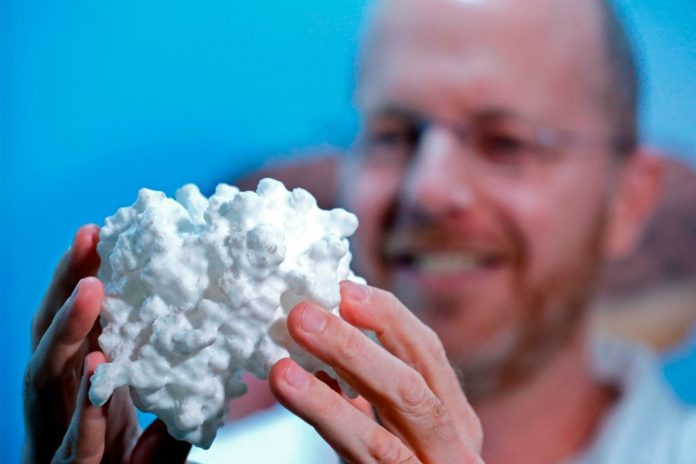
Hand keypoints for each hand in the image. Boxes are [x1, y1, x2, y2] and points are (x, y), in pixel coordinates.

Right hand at [23, 225, 190, 462]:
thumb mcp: (153, 424)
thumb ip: (174, 400)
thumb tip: (213, 367)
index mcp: (76, 382)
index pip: (78, 322)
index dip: (84, 276)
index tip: (103, 232)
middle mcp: (57, 400)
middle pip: (53, 333)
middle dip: (67, 283)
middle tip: (90, 236)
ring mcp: (53, 434)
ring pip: (47, 375)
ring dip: (68, 330)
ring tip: (92, 289)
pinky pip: (71, 439)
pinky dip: (84, 407)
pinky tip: (98, 371)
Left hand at [269, 281, 483, 462]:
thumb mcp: (401, 428)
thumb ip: (371, 390)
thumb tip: (319, 339)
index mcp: (452, 413)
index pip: (426, 350)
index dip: (385, 315)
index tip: (342, 286)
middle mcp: (454, 440)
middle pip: (413, 379)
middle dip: (358, 340)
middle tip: (305, 310)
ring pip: (393, 419)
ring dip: (336, 380)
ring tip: (283, 359)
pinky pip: (369, 454)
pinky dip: (330, 416)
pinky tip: (293, 389)